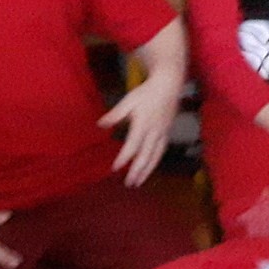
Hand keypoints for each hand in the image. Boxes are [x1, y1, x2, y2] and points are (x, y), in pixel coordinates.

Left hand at [98, 68, 183, 186]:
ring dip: (147, 170)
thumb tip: (100, 124)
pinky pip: (161, 151)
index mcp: (143, 123)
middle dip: (137, 171)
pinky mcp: (167, 132)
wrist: (168, 85)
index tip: (115, 168)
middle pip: (146, 155)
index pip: (132, 145)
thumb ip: (115, 114)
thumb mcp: (128, 101)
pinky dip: (155, 161)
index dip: (124, 158)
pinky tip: (150, 168)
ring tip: (139, 182)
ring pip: (156, 156)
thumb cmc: (146, 92)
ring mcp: (162, 133)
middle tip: (129, 184)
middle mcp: (154, 131)